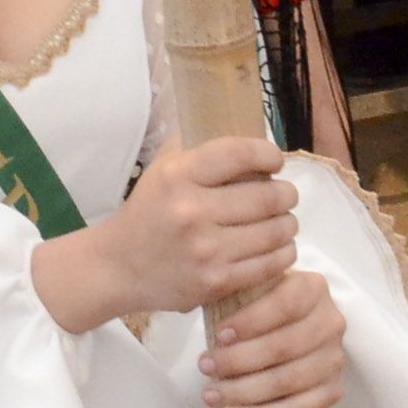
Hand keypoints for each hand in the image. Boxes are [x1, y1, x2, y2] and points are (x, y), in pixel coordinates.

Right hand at [41, 137, 298, 329]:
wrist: (119, 267)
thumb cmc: (147, 212)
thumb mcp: (160, 169)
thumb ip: (194, 146)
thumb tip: (239, 126)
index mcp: (178, 176)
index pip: (239, 154)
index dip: (267, 154)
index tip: (274, 161)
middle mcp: (192, 212)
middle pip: (267, 197)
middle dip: (286, 193)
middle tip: (286, 194)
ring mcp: (207, 250)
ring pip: (275, 232)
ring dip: (288, 223)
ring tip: (284, 220)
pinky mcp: (217, 281)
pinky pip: (270, 264)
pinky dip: (284, 253)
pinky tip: (280, 246)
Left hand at [197, 265, 345, 407]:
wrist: (294, 326)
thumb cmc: (262, 305)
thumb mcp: (254, 288)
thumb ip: (238, 291)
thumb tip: (208, 305)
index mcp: (313, 288)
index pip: (284, 305)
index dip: (251, 322)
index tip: (218, 335)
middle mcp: (331, 323)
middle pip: (284, 347)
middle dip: (238, 360)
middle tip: (204, 366)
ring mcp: (335, 358)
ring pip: (289, 381)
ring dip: (244, 392)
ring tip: (210, 394)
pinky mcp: (333, 389)